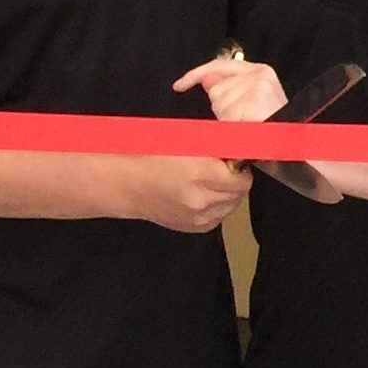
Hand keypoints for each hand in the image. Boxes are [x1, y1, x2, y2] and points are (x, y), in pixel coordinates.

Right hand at [125, 155, 250, 233]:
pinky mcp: (194, 227)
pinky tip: (202, 194)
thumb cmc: (150, 157)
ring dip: (227, 193)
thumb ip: (214, 145)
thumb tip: (237, 146)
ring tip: (210, 182)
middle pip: (240, 193)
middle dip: (235, 179)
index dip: (239, 166)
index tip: (232, 160)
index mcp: (199, 173)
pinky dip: (216, 206)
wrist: (126, 184)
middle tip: (222, 169)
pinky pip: (219, 216)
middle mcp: (201, 199)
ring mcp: (198, 217)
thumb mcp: (184, 140)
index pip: (241, 177)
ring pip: (232, 206)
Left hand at [173, 51, 289, 123]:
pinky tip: (249, 132)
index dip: (196, 75)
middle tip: (244, 122)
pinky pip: (227, 118)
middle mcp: (260, 74)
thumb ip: (228, 89)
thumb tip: (206, 80)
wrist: (293, 146)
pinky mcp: (254, 103)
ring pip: (219, 105)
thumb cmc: (274, 129)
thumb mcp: (250, 103)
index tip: (178, 86)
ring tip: (250, 128)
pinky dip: (233, 130)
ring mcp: (258, 87)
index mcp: (261, 71)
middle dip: (222, 109)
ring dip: (229, 121)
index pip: (219, 65)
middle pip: (216, 89)